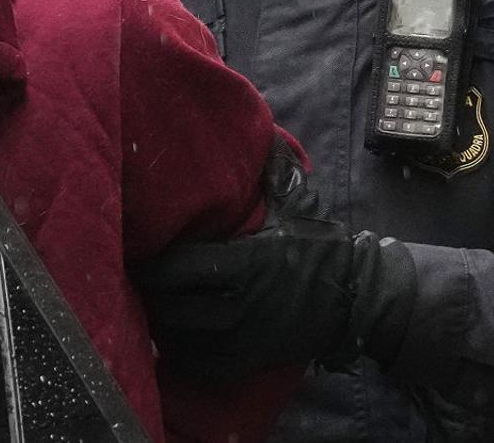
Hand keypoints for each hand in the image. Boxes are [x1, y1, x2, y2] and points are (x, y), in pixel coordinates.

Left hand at [136, 140, 415, 379]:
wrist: (358, 299)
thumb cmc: (322, 246)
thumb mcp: (299, 202)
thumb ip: (273, 169)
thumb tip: (258, 130)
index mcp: (245, 263)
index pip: (178, 268)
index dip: (151, 264)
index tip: (136, 253)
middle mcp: (240, 305)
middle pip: (171, 306)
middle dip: (149, 293)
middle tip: (135, 278)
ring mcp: (244, 339)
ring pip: (180, 336)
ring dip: (160, 322)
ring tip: (148, 303)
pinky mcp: (248, 362)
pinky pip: (199, 363)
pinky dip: (180, 352)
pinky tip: (172, 334)